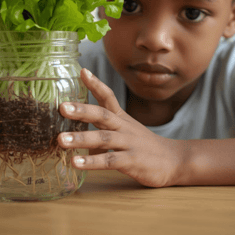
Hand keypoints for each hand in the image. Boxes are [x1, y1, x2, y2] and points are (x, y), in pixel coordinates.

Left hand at [58, 68, 180, 187]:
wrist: (174, 160)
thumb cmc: (144, 145)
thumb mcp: (125, 131)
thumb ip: (103, 129)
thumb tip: (78, 132)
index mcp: (122, 118)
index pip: (108, 97)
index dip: (96, 84)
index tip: (82, 71)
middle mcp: (124, 127)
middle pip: (103, 114)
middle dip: (82, 110)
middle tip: (62, 107)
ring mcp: (129, 143)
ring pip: (103, 138)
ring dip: (81, 138)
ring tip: (60, 140)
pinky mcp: (132, 161)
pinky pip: (110, 161)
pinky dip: (92, 162)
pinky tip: (76, 163)